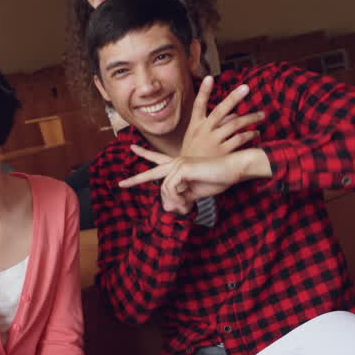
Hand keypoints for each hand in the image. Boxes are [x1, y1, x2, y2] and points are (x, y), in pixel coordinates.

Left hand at [121, 148, 270, 214]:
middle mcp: (176, 162)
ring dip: (174, 202)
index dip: (145, 154)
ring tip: (187, 206)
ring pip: (164, 188)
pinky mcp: (182, 168)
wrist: (234, 169)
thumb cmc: (218, 179)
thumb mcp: (195, 193)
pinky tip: (187, 201)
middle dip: (135, 180)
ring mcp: (178, 163)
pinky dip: (177, 199)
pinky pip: (170, 188)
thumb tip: (168, 207)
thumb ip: (181, 198)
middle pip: (151, 173)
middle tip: (120, 184)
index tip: (132, 148)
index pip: (158, 159)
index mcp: (179, 164)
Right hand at [180, 77, 263, 157]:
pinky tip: (257, 134)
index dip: (203, 91)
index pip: (198, 105)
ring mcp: (213, 142)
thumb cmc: (194, 155)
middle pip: (220, 110)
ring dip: (251, 118)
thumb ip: (213, 125)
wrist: (190, 177)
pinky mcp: (223, 153)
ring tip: (261, 115)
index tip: (209, 77)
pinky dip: (250, 135)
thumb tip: (233, 114)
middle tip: (246, 87)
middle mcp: (203, 131)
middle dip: (233, 98)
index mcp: (195, 126)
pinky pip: (240, 140)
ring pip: (235, 124)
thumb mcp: (195, 139)